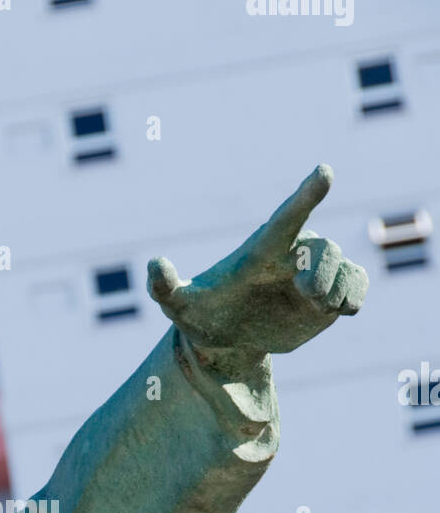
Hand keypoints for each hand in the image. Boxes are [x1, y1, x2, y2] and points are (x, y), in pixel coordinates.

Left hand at [146, 165, 367, 361]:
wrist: (228, 341)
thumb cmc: (202, 316)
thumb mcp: (179, 305)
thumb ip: (164, 286)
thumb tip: (154, 264)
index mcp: (262, 250)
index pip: (287, 217)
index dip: (305, 196)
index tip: (324, 171)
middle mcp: (292, 254)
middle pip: (325, 250)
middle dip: (320, 274)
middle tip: (303, 294)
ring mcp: (314, 273)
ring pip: (345, 270)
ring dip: (335, 292)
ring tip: (313, 306)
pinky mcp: (329, 294)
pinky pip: (357, 285)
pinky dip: (353, 298)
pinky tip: (337, 310)